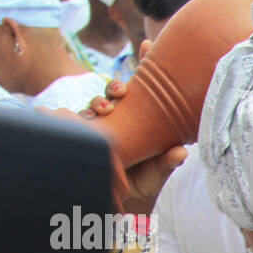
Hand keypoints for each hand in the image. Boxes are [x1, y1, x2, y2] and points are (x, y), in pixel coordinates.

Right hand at [78, 64, 185, 214]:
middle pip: (112, 92)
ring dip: (97, 102)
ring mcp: (98, 128)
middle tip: (122, 91)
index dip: (144, 64)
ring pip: (93, 105)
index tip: (148, 44)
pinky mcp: (82, 139)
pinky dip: (71, 117)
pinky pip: (73, 124)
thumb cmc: (144, 185)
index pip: (142, 90)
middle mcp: (118, 120)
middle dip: (115, 87)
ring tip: (104, 108)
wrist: (122, 207)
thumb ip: (167, 162)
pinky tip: (71, 116)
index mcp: (140, 120)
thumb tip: (181, 152)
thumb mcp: (157, 174)